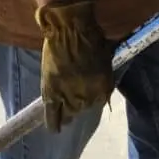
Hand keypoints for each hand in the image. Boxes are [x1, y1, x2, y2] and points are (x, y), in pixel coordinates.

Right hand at [35, 0, 114, 131]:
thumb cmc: (91, 36)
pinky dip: (53, 122)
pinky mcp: (52, 92)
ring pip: (69, 111)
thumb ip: (103, 73)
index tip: (89, 92)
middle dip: (81, 101)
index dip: (93, 96)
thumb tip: (100, 80)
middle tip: (75, 93)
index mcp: (104, 87)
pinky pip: (52, 113)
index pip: (100, 101)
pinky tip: (54, 129)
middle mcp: (88, 95)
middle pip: (84, 107)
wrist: (69, 28)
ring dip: (68, 110)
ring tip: (66, 112)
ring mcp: (69, 95)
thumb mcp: (106, 57)